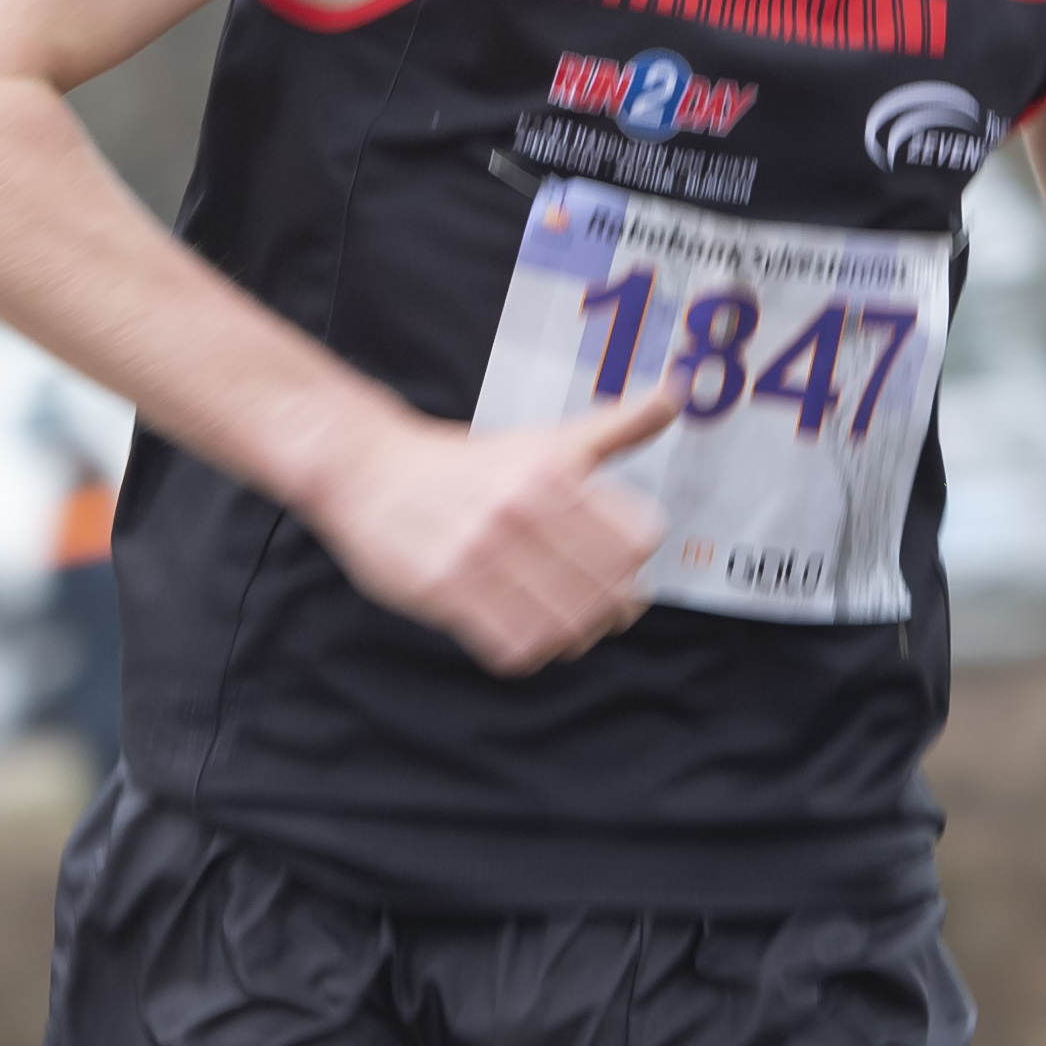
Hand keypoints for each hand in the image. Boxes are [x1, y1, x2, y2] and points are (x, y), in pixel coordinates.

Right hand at [311, 386, 682, 675]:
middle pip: (606, 591)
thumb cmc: (465, 462)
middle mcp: (521, 512)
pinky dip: (529, 650)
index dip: (637, 563)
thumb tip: (674, 395)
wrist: (371, 471)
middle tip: (597, 607)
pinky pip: (512, 647)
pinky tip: (522, 633)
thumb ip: (615, 427)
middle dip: (612, 608)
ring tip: (562, 624)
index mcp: (552, 474)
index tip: (622, 567)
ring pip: (565, 626)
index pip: (636, 541)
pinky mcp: (445, 591)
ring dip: (573, 635)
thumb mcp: (546, 440)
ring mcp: (481, 555)